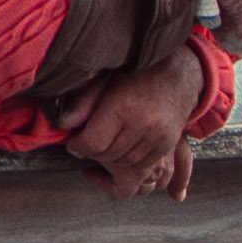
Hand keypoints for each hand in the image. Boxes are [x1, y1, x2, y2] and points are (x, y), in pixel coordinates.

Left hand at [57, 54, 201, 199]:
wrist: (178, 75)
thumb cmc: (137, 74)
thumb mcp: (105, 81)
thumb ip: (82, 103)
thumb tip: (63, 125)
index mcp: (123, 107)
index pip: (93, 142)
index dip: (78, 147)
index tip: (74, 144)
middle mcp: (142, 125)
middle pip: (108, 156)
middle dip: (92, 153)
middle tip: (86, 145)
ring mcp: (158, 138)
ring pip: (125, 164)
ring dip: (110, 160)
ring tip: (103, 148)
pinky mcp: (167, 146)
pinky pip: (142, 167)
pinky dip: (128, 164)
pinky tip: (120, 155)